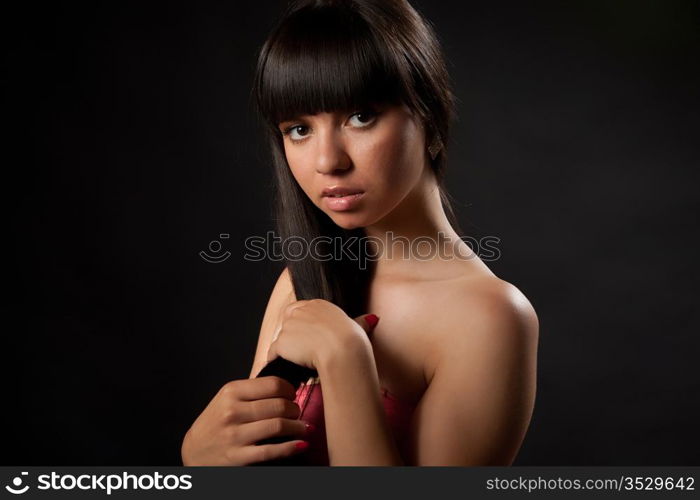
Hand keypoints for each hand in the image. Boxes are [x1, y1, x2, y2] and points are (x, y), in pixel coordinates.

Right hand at [181, 376, 311, 465]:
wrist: (194, 451)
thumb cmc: (216, 422)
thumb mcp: (227, 398)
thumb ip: (252, 391)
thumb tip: (287, 387)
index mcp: (231, 392)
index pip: (273, 384)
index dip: (289, 389)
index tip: (293, 395)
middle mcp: (232, 411)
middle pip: (279, 405)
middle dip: (295, 409)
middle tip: (297, 412)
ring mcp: (235, 435)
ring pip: (278, 426)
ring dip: (298, 426)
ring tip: (303, 427)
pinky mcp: (238, 456)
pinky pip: (271, 450)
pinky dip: (291, 447)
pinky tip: (301, 443)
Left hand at [265, 299, 378, 369]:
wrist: (343, 351)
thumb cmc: (353, 341)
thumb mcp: (358, 326)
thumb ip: (360, 321)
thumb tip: (372, 318)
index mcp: (318, 304)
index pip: (300, 309)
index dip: (302, 325)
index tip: (308, 337)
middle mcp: (301, 311)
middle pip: (288, 322)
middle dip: (293, 336)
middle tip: (303, 352)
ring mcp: (290, 325)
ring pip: (282, 338)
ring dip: (287, 350)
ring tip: (298, 362)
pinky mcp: (282, 341)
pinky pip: (273, 352)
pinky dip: (278, 361)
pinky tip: (287, 368)